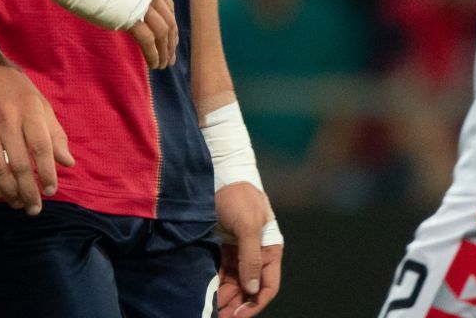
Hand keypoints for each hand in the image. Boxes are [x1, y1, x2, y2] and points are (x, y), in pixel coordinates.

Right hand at [0, 51, 71, 214]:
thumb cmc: (10, 83)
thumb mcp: (37, 100)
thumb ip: (54, 132)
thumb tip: (67, 163)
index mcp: (28, 109)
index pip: (41, 147)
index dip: (48, 172)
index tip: (50, 190)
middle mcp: (5, 118)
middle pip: (20, 164)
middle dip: (29, 192)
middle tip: (34, 208)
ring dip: (8, 192)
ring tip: (17, 203)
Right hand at [127, 0, 178, 69]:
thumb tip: (129, 1)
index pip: (168, 7)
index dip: (172, 27)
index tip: (171, 41)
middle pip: (168, 21)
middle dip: (170, 43)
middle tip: (170, 59)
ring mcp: (141, 4)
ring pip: (162, 33)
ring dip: (164, 52)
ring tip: (161, 65)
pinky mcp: (130, 17)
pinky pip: (148, 40)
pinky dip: (153, 54)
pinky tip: (153, 64)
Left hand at [213, 182, 281, 316]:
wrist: (217, 172)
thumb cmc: (238, 196)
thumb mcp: (247, 226)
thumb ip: (251, 258)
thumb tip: (252, 289)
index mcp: (270, 250)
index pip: (267, 286)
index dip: (254, 304)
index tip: (238, 316)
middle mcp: (256, 253)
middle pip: (249, 288)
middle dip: (236, 304)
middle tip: (218, 316)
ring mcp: (238, 250)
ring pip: (234, 282)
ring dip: (224, 296)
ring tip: (210, 309)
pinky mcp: (220, 245)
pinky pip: (220, 270)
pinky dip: (214, 282)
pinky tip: (205, 292)